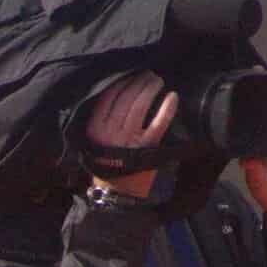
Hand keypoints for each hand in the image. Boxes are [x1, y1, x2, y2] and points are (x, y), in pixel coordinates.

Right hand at [86, 70, 178, 199]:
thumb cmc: (106, 162)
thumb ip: (100, 118)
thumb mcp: (93, 140)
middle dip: (139, 81)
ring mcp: (130, 140)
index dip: (122, 81)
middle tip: (148, 75)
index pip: (110, 96)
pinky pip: (159, 123)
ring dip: (151, 87)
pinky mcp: (147, 147)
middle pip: (127, 97)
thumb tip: (116, 88)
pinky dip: (167, 108)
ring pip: (141, 105)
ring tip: (156, 81)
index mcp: (96, 129)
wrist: (116, 192)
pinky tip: (172, 96)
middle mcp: (111, 133)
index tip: (130, 74)